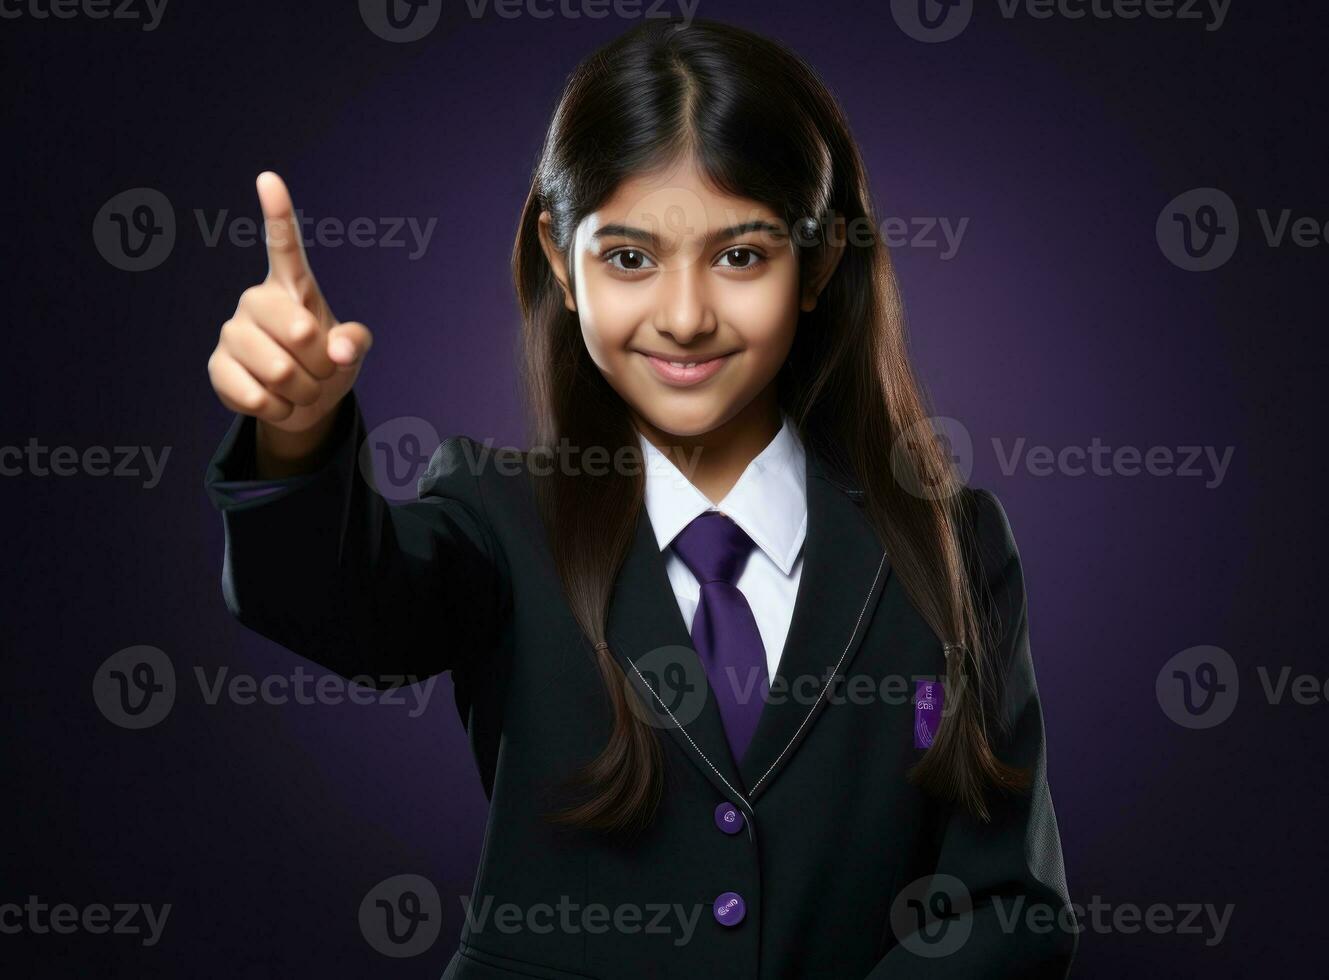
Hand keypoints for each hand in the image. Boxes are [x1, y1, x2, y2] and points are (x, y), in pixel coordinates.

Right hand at [207, 172, 372, 463]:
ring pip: (279, 371)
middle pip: (300, 333)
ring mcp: (233, 332)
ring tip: (299, 388)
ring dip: (303, 391)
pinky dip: (280, 409)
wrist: (303, 403)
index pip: (283, 246)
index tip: (270, 179)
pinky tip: (278, 402)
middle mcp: (256, 301)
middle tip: (320, 370)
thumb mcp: (352, 350)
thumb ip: (356, 342)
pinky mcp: (217, 367)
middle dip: (322, 364)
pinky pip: (257, 396)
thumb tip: (337, 350)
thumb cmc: (328, 363)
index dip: (278, 214)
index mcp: (291, 287)